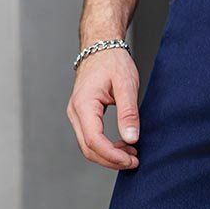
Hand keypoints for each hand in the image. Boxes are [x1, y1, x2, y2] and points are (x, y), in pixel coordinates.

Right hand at [67, 48, 140, 170]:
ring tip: (132, 154)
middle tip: (134, 161)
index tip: (132, 160)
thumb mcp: (126, 85)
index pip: (94, 140)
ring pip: (88, 146)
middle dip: (111, 160)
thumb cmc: (113, 62)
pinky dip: (106, 148)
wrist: (101, 47)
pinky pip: (91, 138)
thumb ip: (128, 113)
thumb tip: (131, 139)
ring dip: (109, 155)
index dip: (113, 155)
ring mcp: (76, 115)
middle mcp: (75, 112)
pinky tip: (123, 146)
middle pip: (88, 148)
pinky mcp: (83, 116)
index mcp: (84, 104)